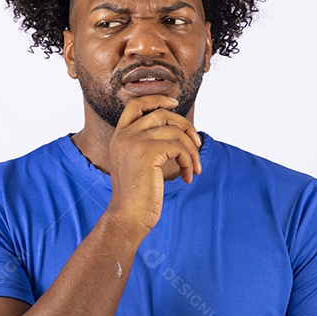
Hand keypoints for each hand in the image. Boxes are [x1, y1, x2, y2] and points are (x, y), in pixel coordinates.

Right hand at [106, 94, 201, 233]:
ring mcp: (135, 142)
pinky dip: (189, 161)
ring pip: (175, 132)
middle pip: (162, 114)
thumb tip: (179, 130)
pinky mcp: (148, 152)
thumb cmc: (137, 197)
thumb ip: (148, 145)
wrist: (128, 217)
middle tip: (197, 144)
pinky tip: (187, 177)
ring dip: (191, 151)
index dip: (157, 99)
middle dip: (185, 126)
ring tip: (193, 169)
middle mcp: (124, 135)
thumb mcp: (138, 165)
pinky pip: (180, 147)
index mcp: (119, 136)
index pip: (136, 104)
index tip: (175, 103)